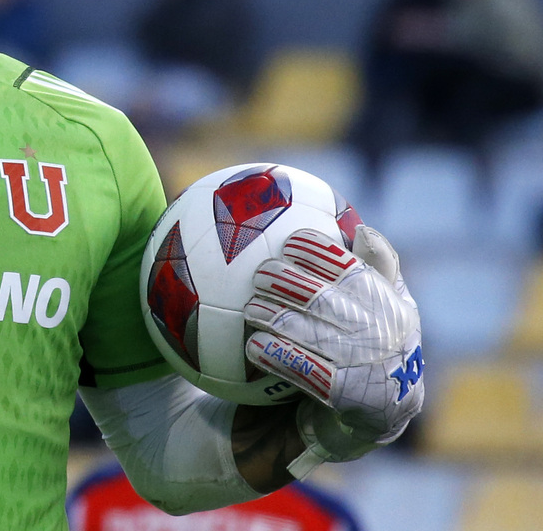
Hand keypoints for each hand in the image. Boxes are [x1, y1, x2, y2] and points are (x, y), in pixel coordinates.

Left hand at [242, 226, 423, 470]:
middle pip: (323, 299)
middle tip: (260, 273)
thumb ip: (379, 267)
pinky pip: (303, 371)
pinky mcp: (344, 395)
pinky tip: (252, 345)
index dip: (320, 253)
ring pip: (308, 334)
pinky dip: (276, 356)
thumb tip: (362, 229)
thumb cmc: (378, 342)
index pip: (352, 270)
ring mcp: (363, 365)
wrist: (384, 412)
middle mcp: (379, 333)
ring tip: (249, 308)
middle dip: (286, 282)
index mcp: (389, 304)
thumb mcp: (390, 305)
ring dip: (273, 317)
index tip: (291, 241)